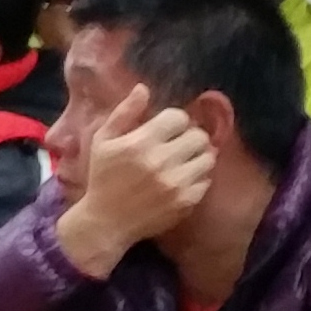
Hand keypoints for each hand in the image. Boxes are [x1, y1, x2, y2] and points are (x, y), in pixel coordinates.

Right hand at [52, 92, 218, 276]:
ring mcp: (176, 183)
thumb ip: (124, 113)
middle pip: (198, 136)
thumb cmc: (102, 178)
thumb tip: (144, 88)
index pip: (178, 118)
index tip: (166, 129)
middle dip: (189, 137)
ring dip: (197, 156)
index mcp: (140, 143)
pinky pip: (206, 180)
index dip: (174, 121)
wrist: (106, 222)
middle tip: (178, 144)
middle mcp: (161, 162)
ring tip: (183, 161)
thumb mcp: (102, 141)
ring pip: (207, 157)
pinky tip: (181, 179)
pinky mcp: (186, 201)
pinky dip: (197, 177)